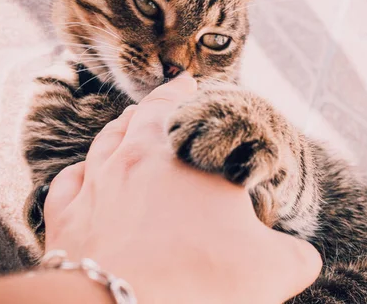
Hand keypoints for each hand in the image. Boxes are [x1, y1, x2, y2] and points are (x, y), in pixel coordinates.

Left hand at [43, 73, 321, 303]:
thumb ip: (294, 255)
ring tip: (128, 121)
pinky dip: (80, 172)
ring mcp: (95, 184)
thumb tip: (301, 256)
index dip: (190, 95)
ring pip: (105, 140)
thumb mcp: (272, 270)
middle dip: (158, 102)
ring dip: (119, 128)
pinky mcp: (65, 216)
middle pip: (143, 116)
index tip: (191, 84)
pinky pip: (69, 181)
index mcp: (186, 158)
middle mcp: (135, 158)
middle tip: (169, 93)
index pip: (188, 109)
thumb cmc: (202, 282)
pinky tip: (84, 174)